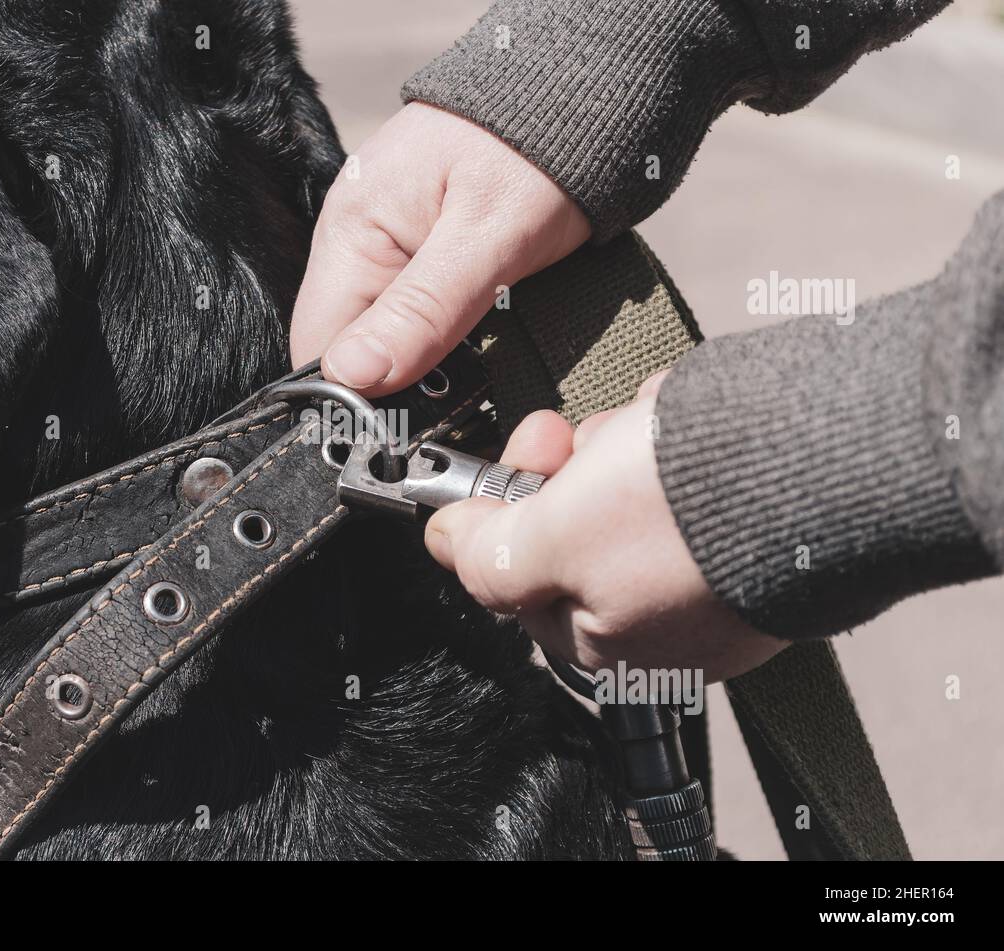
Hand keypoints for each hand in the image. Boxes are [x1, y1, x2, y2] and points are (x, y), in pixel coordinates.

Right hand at [290, 102, 590, 393]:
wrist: (580, 93)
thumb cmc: (539, 154)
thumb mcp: (487, 239)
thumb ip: (421, 311)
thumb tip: (352, 375)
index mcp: (350, 229)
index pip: (315, 345)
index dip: (352, 394)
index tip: (404, 422)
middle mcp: (353, 237)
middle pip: (345, 346)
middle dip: (392, 383)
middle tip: (452, 398)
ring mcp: (383, 243)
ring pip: (379, 336)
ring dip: (417, 363)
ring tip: (468, 364)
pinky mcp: (415, 250)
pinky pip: (406, 314)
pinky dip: (435, 338)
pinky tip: (469, 339)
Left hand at [423, 374, 785, 682]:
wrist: (826, 459)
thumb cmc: (687, 513)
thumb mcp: (552, 540)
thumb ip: (490, 555)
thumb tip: (444, 547)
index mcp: (606, 650)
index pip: (517, 580)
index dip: (501, 513)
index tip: (511, 460)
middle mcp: (662, 628)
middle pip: (569, 533)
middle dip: (566, 471)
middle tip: (582, 438)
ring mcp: (711, 579)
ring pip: (623, 493)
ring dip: (620, 446)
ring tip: (649, 431)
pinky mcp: (752, 529)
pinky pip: (683, 475)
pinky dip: (674, 441)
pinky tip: (686, 426)